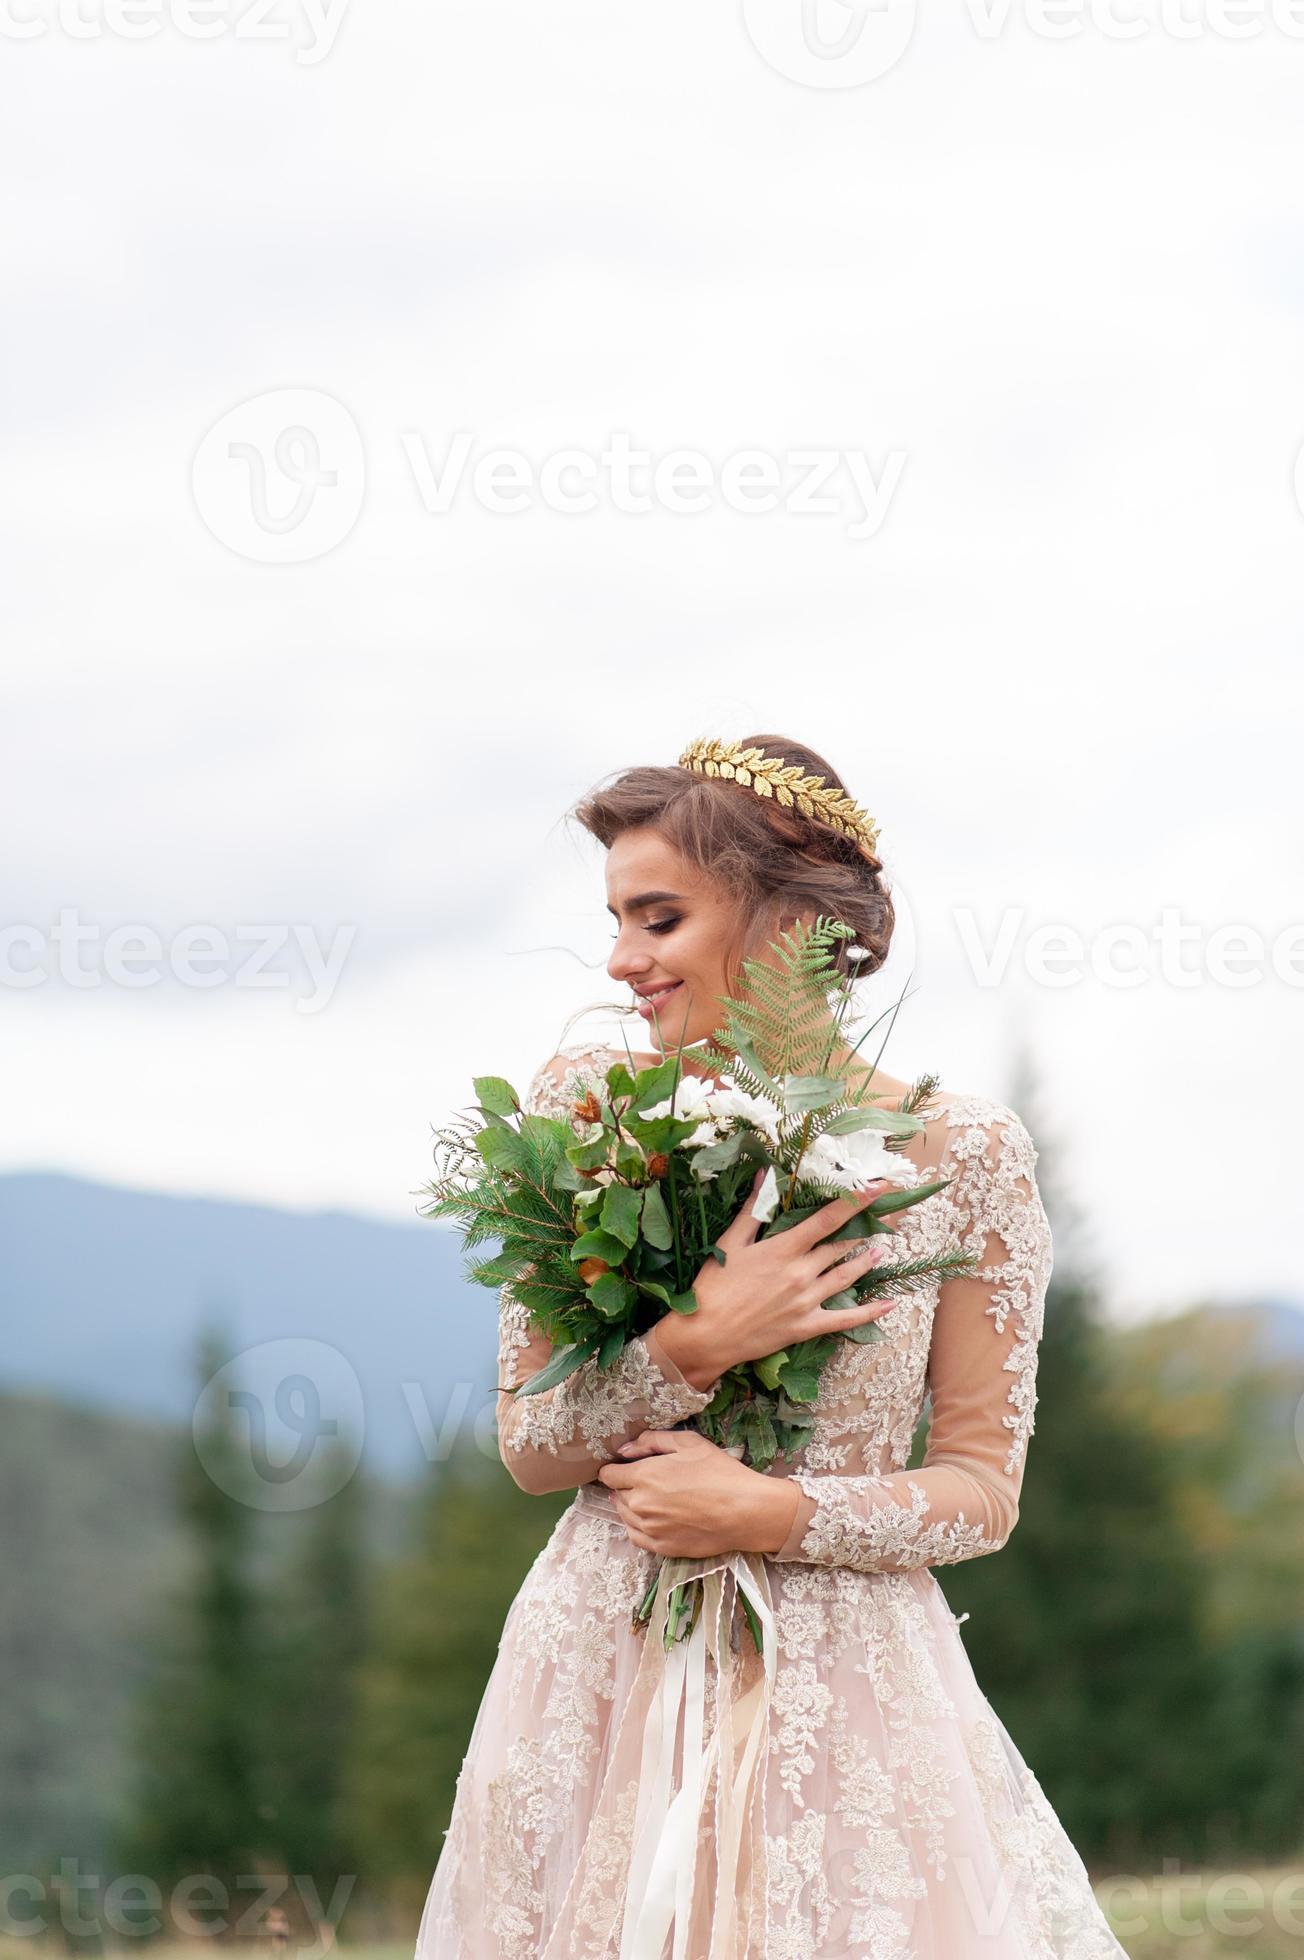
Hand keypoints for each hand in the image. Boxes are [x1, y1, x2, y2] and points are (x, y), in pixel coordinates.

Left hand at [596, 1430, 801, 1558]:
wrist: (745, 1511)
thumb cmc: (719, 1472)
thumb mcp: (689, 1443)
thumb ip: (652, 1441)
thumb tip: (624, 1450)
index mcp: (644, 1476)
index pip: (608, 1475)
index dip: (615, 1469)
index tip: (626, 1467)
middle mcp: (640, 1504)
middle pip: (616, 1495)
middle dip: (626, 1486)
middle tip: (648, 1481)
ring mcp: (650, 1529)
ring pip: (625, 1516)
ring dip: (631, 1506)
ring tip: (653, 1499)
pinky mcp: (662, 1548)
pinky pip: (636, 1537)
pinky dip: (639, 1526)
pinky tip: (653, 1519)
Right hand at [655, 1175, 897, 1386]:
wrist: (706, 1335)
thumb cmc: (714, 1286)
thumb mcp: (730, 1243)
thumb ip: (753, 1209)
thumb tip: (764, 1174)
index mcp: (784, 1249)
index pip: (827, 1219)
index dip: (854, 1202)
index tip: (878, 1188)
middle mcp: (801, 1273)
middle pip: (841, 1246)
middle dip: (864, 1230)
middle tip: (884, 1219)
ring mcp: (807, 1301)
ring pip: (846, 1276)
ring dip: (866, 1262)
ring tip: (881, 1251)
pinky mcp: (807, 1326)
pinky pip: (846, 1319)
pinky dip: (870, 1312)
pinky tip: (889, 1304)